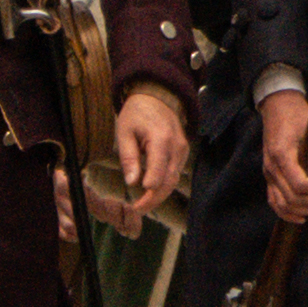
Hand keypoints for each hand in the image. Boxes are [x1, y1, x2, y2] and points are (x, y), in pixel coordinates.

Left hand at [110, 86, 188, 227]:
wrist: (158, 97)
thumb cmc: (137, 113)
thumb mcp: (125, 132)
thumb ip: (129, 157)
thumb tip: (132, 182)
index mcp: (161, 139)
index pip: (159, 171)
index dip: (150, 189)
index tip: (137, 203)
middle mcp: (176, 147)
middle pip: (169, 181)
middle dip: (154, 199)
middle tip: (137, 210)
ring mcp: (183, 150)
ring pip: (174, 180)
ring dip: (158, 195)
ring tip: (142, 205)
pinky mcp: (183, 153)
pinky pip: (175, 173)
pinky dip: (163, 185)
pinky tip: (150, 193)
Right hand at [260, 93, 307, 228]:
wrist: (277, 107)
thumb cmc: (296, 115)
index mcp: (282, 155)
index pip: (300, 185)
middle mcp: (272, 168)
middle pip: (293, 198)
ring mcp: (268, 174)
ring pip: (282, 205)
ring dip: (303, 208)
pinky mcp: (269, 177)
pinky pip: (274, 202)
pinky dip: (287, 213)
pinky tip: (301, 216)